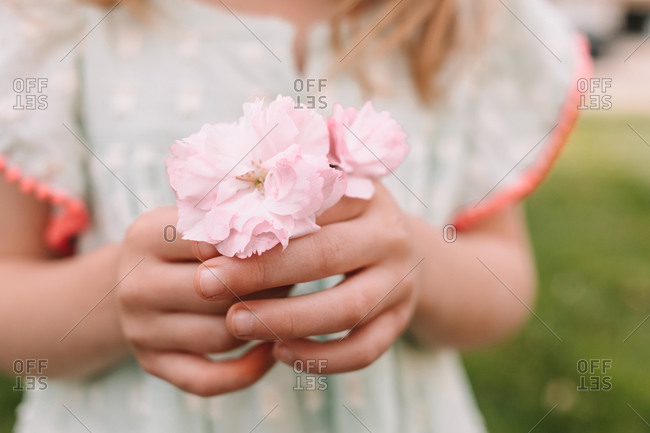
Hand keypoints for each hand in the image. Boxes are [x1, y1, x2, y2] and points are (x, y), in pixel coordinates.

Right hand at [116, 207, 276, 395]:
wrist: (138, 281)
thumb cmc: (185, 244)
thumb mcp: (196, 220)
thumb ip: (231, 221)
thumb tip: (288, 229)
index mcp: (144, 237)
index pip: (208, 242)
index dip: (253, 245)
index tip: (283, 243)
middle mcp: (135, 285)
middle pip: (217, 293)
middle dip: (265, 285)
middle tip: (297, 275)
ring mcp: (140, 330)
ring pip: (222, 335)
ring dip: (263, 324)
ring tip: (289, 306)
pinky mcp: (151, 364)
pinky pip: (208, 379)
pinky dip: (247, 370)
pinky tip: (271, 350)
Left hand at [196, 184, 422, 373]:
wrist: (401, 252)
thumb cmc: (338, 224)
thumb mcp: (317, 203)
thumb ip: (272, 208)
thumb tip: (205, 235)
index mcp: (363, 195)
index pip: (308, 207)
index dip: (254, 226)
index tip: (206, 245)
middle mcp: (389, 236)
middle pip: (326, 255)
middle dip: (262, 273)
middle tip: (207, 285)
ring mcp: (400, 282)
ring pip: (347, 309)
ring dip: (287, 320)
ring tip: (235, 324)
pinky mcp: (400, 321)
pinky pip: (364, 350)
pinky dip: (322, 358)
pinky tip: (279, 353)